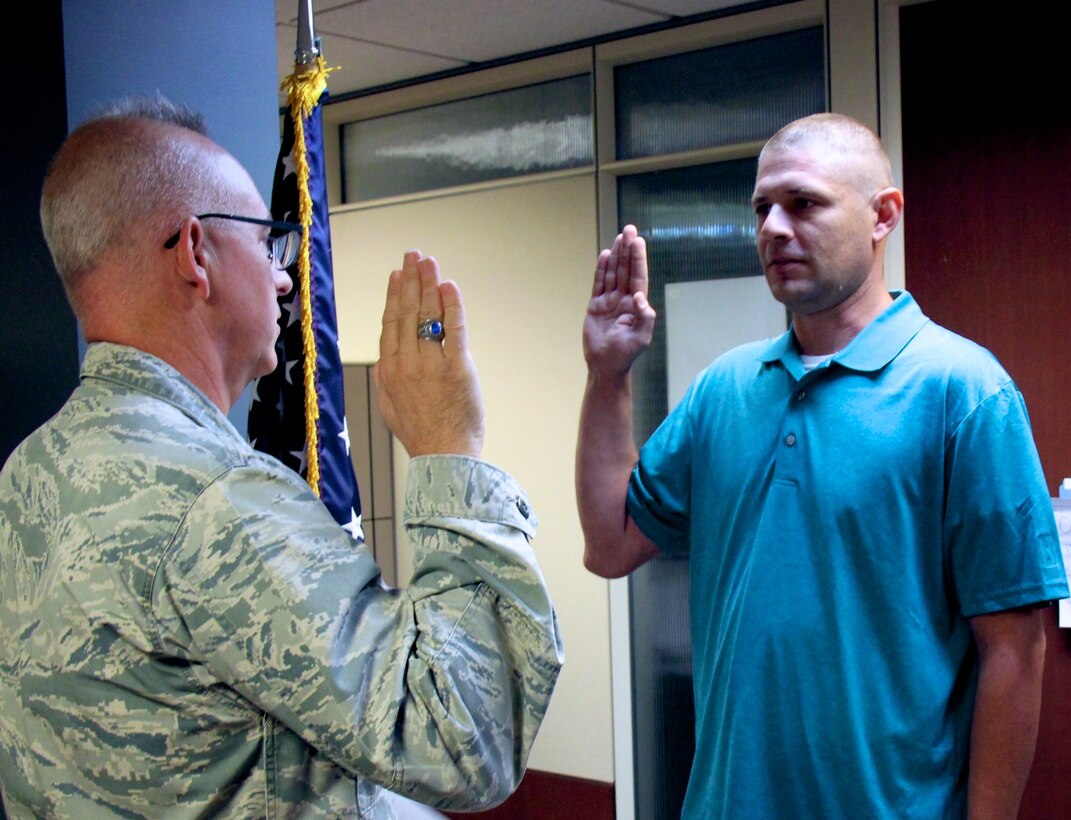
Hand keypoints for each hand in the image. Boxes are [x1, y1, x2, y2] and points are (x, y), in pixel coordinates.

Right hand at [373, 251, 484, 457]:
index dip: (395, 295)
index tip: (397, 275)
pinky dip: (452, 306)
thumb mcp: (389, 408)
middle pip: (409, 312)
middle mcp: (407, 363)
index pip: (391, 323)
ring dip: (429, 284)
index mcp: (389, 370)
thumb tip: (383, 361)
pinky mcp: (457, 368)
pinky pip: (454, 329)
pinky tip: (450, 287)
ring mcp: (431, 364)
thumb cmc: (420, 435)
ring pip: (429, 315)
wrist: (443, 456)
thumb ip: (385, 380)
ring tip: (430, 263)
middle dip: (411, 280)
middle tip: (414, 256)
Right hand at [583, 225, 655, 377]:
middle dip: (628, 250)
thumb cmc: (625, 355)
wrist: (604, 366)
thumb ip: (645, 317)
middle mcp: (624, 299)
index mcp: (636, 305)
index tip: (637, 241)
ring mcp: (610, 301)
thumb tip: (640, 297)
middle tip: (629, 229)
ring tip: (619, 237)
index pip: (638, 276)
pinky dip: (601, 270)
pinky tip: (604, 255)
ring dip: (616, 255)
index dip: (637, 258)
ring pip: (613, 273)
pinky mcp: (596, 306)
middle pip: (626, 269)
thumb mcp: (641, 338)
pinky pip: (598, 284)